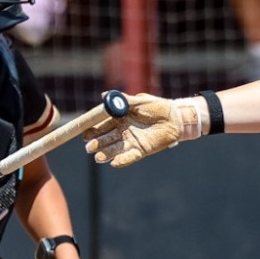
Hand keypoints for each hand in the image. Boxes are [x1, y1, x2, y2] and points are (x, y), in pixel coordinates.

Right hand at [85, 93, 206, 167]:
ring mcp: (131, 142)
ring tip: (98, 157)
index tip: (84, 133)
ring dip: (106, 154)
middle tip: (88, 147)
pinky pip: (129, 157)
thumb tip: (103, 95)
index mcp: (119, 119)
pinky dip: (122, 160)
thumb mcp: (140, 101)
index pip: (102, 125)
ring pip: (115, 149)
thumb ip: (123, 100)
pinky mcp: (141, 150)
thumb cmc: (158, 106)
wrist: (176, 118)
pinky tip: (114, 163)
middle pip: (106, 138)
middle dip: (97, 143)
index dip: (93, 129)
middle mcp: (122, 131)